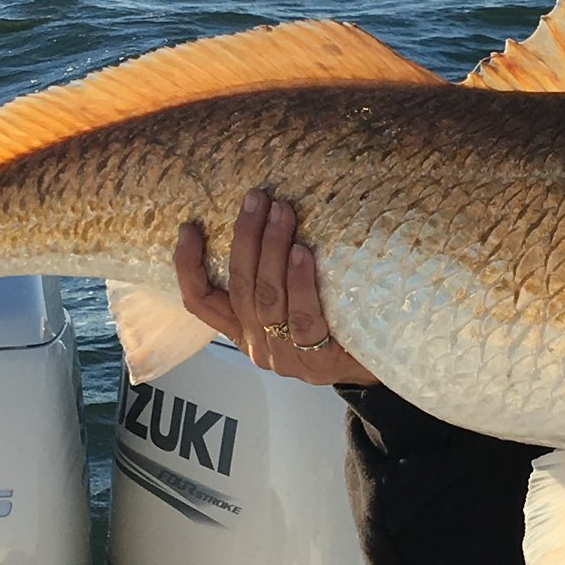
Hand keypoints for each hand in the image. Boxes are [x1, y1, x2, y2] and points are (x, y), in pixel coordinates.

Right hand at [173, 196, 377, 386]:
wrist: (376, 366)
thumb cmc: (334, 325)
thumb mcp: (293, 300)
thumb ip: (273, 273)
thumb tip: (266, 214)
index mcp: (242, 330)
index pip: (201, 302)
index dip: (188, 266)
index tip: (189, 227)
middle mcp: (256, 345)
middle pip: (239, 287)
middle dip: (245, 237)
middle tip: (257, 199)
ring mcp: (284, 356)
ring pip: (267, 297)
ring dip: (272, 249)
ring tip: (282, 213)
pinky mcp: (315, 361)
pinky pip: (302, 317)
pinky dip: (299, 283)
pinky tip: (302, 253)